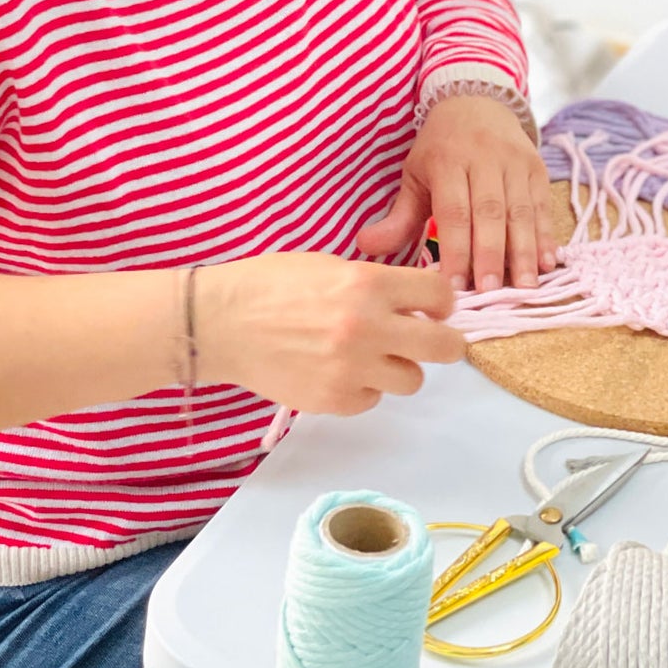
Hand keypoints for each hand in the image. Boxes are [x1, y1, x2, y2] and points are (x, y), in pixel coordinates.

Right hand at [198, 253, 463, 414]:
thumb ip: (375, 283)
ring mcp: (352, 369)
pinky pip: (373, 399)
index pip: (439, 295)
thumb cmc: (270, 284)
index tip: (433, 307)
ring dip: (399, 367)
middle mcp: (367, 327)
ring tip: (373, 356)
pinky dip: (363, 387)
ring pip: (413, 380)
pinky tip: (338, 370)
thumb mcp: (328, 266)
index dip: (441, 301)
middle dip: (445, 343)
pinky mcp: (335, 401)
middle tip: (432, 340)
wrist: (222, 323)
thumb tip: (413, 301)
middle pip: (444, 347)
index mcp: (367, 284)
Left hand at [356, 95, 555, 292]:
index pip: (452, 211)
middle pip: (489, 213)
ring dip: (524, 251)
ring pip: (520, 211)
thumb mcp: (415, 174)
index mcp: (447, 161)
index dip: (454, 250)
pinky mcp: (537, 167)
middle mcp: (483, 159)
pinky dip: (546, 235)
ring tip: (524, 287)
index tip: (453, 286)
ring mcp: (514, 162)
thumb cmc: (440, 148)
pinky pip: (542, 205)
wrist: (476, 100)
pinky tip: (547, 263)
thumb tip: (365, 247)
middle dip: (490, 255)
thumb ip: (398, 217)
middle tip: (490, 292)